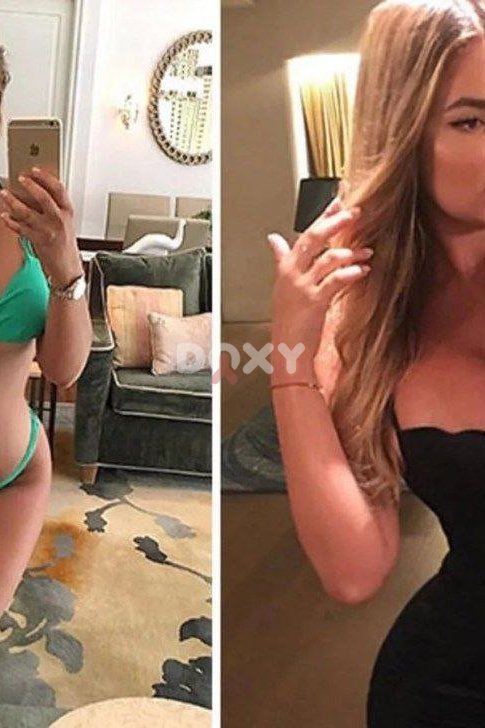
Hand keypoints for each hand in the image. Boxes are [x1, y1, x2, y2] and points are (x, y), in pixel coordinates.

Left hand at [0, 167, 82, 285]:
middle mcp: (59, 220)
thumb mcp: (66, 224)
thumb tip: (37, 193)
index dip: (46, 177)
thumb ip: (55, 208)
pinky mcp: (37, 239)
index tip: (35, 170)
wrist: (67, 268)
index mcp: (68, 213)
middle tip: (20, 178)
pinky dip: (10, 221)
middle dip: (30, 185)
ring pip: (26, 211)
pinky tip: (5, 215)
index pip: (59, 189)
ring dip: (13, 201)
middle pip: (43, 197)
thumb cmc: (66, 247)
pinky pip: (20, 227)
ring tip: (5, 194)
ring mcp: (47, 230)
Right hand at [267, 197, 372, 375]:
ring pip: (327, 258)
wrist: (287, 350)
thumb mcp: (282, 286)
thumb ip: (281, 260)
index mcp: (285, 268)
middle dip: (335, 223)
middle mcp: (292, 274)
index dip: (321, 217)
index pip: (303, 235)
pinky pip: (336, 280)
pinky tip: (363, 271)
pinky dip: (351, 273)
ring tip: (366, 252)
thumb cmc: (288, 320)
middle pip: (313, 239)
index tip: (337, 202)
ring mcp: (303, 287)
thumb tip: (274, 239)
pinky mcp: (315, 302)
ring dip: (350, 253)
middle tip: (354, 213)